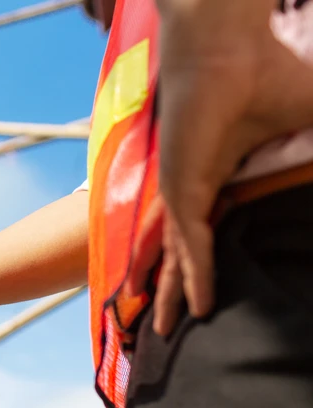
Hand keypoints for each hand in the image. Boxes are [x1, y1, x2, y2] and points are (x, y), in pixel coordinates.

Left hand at [128, 0, 312, 335]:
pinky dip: (195, 276)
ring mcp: (183, 192)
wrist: (230, 50)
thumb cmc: (268, 78)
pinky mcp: (182, 188)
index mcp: (218, 180)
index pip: (208, 234)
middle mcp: (194, 192)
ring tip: (165, 332)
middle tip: (168, 331)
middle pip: (181, 254)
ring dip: (172, 295)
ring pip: (176, 257)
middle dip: (173, 293)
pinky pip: (191, 243)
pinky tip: (197, 308)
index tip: (209, 299)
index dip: (205, 267)